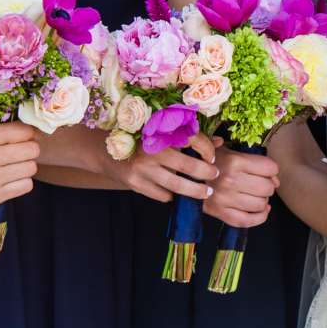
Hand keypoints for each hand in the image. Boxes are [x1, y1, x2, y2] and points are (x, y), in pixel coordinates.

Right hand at [0, 122, 40, 213]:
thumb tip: (28, 132)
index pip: (23, 131)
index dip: (29, 133)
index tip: (27, 136)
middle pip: (32, 150)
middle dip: (29, 149)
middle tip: (20, 152)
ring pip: (31, 168)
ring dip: (25, 167)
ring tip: (11, 167)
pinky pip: (25, 186)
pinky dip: (21, 182)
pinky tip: (8, 180)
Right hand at [105, 133, 219, 202]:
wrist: (106, 151)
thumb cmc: (142, 140)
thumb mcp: (164, 133)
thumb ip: (192, 138)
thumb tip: (220, 142)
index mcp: (161, 131)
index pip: (193, 139)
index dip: (207, 150)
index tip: (212, 158)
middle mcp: (152, 149)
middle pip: (189, 166)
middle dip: (206, 174)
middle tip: (214, 177)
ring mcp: (143, 168)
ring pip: (177, 185)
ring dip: (195, 191)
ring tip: (205, 193)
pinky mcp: (135, 183)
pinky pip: (162, 195)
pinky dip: (174, 196)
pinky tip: (179, 194)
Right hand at [203, 145, 280, 229]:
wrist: (183, 174)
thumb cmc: (209, 160)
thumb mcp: (227, 149)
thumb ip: (252, 159)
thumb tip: (274, 178)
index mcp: (234, 161)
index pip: (270, 168)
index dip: (272, 170)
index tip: (267, 171)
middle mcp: (230, 180)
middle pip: (267, 187)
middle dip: (268, 185)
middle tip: (261, 183)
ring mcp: (225, 199)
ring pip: (260, 204)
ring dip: (263, 200)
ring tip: (257, 195)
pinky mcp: (220, 213)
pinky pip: (247, 220)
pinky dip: (260, 217)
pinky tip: (262, 210)